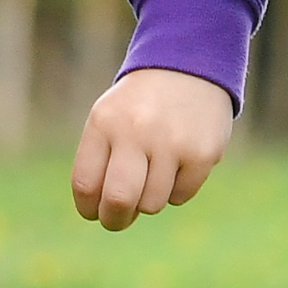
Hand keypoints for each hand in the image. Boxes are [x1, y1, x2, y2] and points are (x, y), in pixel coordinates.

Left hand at [71, 67, 237, 230]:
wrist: (189, 66)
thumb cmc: (140, 105)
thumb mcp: (109, 118)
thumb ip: (99, 162)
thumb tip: (105, 214)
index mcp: (104, 123)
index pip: (86, 184)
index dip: (89, 208)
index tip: (95, 212)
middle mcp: (136, 131)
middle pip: (118, 201)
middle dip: (115, 220)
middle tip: (118, 221)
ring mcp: (171, 142)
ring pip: (151, 204)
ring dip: (150, 199)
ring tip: (154, 171)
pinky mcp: (201, 153)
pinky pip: (181, 196)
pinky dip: (177, 189)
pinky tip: (179, 162)